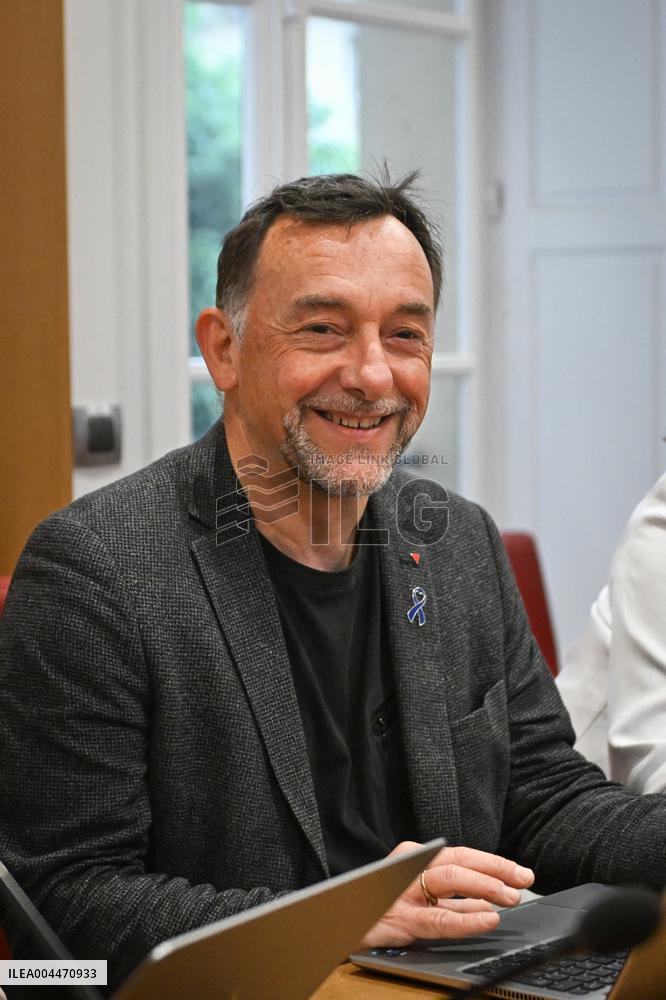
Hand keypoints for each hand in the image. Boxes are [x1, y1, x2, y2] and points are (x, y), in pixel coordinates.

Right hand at [360, 841, 534, 947]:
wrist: (337, 922)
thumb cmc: (380, 908)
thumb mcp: (419, 898)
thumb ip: (451, 899)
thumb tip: (490, 900)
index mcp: (415, 858)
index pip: (461, 854)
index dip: (493, 862)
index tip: (520, 871)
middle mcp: (408, 867)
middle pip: (458, 861)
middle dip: (495, 869)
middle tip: (523, 880)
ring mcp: (402, 892)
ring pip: (450, 881)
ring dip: (485, 887)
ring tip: (510, 896)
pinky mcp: (399, 919)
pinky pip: (439, 918)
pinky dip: (467, 918)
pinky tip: (487, 919)